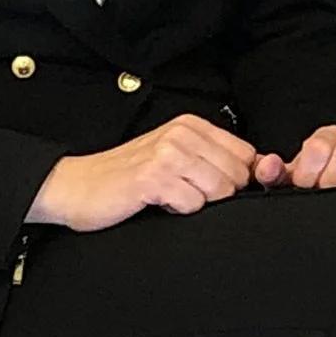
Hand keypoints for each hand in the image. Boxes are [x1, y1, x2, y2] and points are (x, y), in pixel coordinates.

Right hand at [29, 114, 261, 231]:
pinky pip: (193, 204)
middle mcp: (182, 133)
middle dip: (218, 194)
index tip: (213, 189)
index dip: (238, 179)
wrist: (76, 186)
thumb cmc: (128, 178)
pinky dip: (179, 211)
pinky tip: (157, 203)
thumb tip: (259, 171)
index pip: (245, 154)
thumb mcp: (174, 157)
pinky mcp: (153, 178)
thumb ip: (211, 159)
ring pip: (219, 190)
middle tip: (185, 194)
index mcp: (191, 125)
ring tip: (170, 197)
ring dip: (197, 203)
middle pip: (237, 174)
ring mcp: (168, 154)